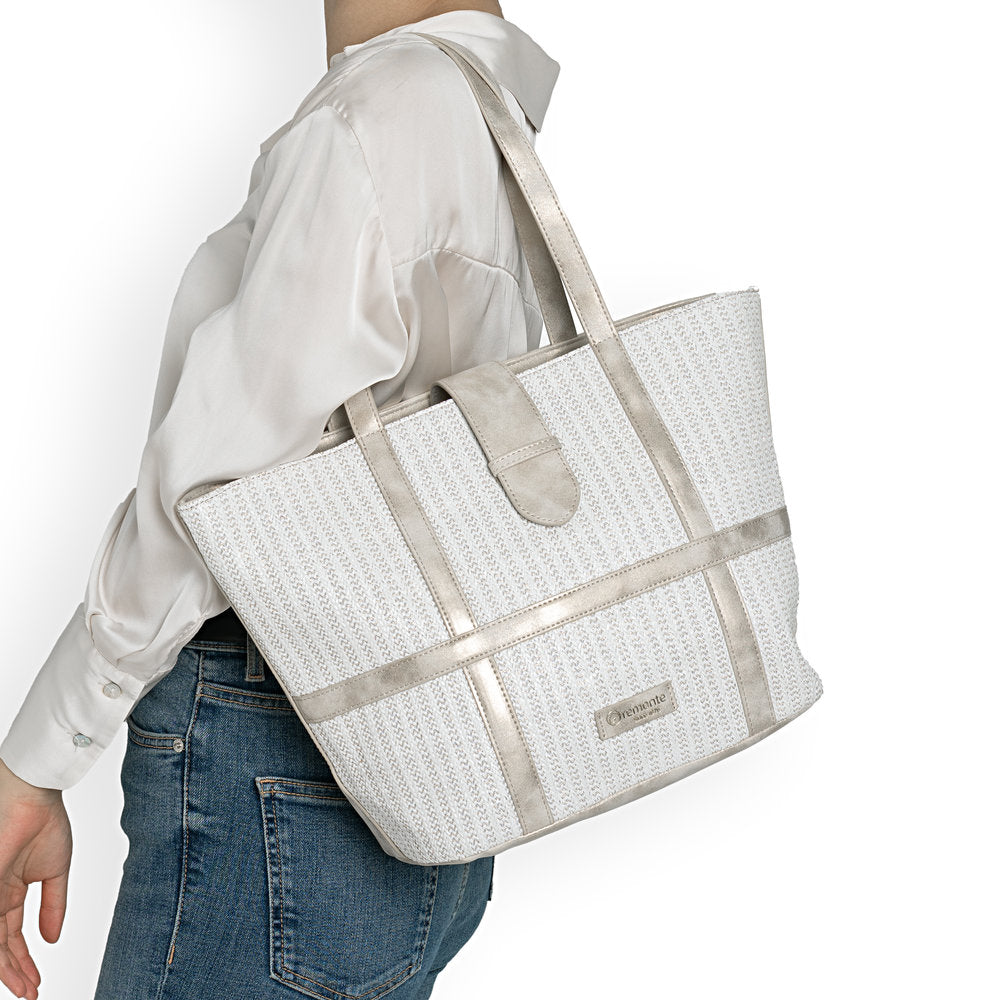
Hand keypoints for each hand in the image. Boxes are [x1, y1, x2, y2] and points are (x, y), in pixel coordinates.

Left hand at [0, 759, 69, 999]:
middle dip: (16, 972)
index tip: (36, 982)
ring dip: (8, 968)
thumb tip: (53, 937)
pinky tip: (7, 967)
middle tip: (30, 993)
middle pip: (2, 946)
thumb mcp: (55, 870)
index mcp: (11, 890)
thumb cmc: (44, 820)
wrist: (33, 796)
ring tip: (25, 989)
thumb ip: (54, 905)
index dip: (24, 961)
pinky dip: (0, 950)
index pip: (12, 937)